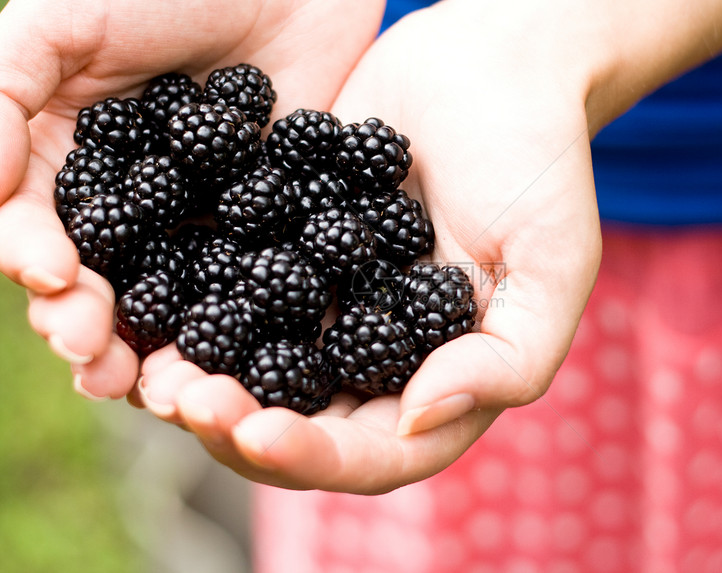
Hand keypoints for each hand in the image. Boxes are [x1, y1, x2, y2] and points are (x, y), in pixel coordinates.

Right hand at [0, 0, 383, 396]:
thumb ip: (3, 93)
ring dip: (158, 353)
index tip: (51, 278)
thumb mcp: (65, 22)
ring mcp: (203, 227)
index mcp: (74, 165)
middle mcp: (137, 210)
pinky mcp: (271, 235)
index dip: (37, 261)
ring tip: (155, 389)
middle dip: (90, 327)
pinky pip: (251, 292)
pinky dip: (242, 333)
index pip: (40, 230)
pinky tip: (239, 366)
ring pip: (174, 306)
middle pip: (103, 286)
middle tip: (96, 362)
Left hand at [143, 0, 601, 492]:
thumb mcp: (552, 266)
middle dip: (236, 427)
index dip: (314, 455)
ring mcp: (328, 305)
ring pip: (254, 369)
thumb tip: (415, 419)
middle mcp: (376, 355)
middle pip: (298, 422)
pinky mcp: (288, 250)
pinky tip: (150, 301)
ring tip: (150, 370)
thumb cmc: (539, 162)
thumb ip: (508, 358)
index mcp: (439, 377)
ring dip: (201, 379)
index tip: (258, 432)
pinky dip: (192, 307)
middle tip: (180, 402)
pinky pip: (234, 292)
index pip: (373, 451)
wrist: (489, 66)